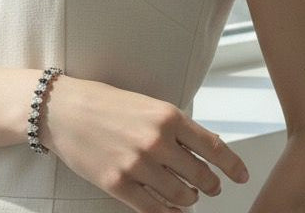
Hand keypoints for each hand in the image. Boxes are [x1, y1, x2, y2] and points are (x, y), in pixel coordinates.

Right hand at [40, 74, 248, 211]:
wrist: (62, 109)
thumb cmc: (103, 103)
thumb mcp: (146, 104)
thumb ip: (174, 126)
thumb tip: (203, 149)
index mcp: (167, 115)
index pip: (213, 147)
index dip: (233, 166)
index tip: (241, 176)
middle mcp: (157, 140)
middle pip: (202, 176)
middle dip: (210, 185)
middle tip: (209, 186)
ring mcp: (138, 165)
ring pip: (182, 196)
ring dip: (189, 198)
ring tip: (186, 194)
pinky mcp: (119, 184)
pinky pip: (155, 209)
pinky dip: (169, 212)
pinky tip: (171, 208)